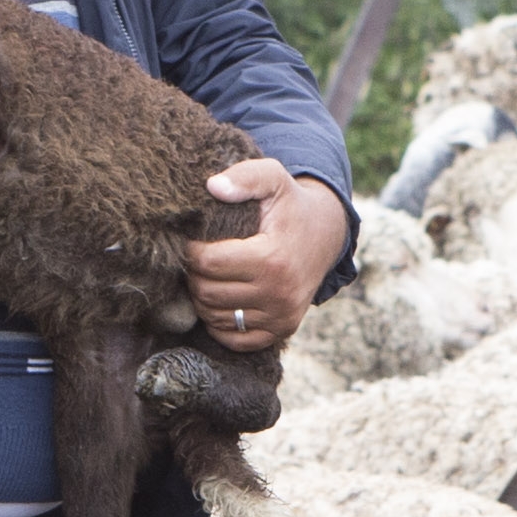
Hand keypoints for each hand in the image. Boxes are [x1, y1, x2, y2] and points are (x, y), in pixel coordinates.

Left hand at [184, 157, 347, 351]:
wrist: (326, 235)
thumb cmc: (291, 205)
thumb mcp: (274, 179)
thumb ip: (244, 177)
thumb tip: (213, 187)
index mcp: (273, 259)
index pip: (208, 264)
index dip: (190, 251)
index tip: (190, 240)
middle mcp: (279, 294)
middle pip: (208, 293)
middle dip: (194, 275)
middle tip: (196, 260)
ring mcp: (282, 316)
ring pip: (216, 318)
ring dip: (202, 299)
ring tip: (207, 276)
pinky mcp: (282, 330)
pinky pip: (235, 339)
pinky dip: (219, 323)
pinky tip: (221, 300)